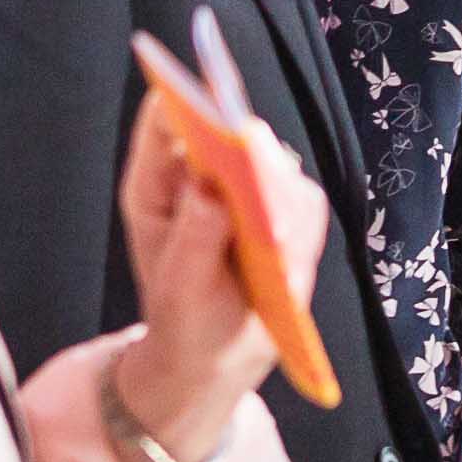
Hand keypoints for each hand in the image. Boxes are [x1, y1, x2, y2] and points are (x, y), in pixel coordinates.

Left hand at [111, 101, 309, 461]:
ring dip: (280, 194)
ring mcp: (247, 191)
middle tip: (258, 172)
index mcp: (157, 183)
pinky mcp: (285, 213)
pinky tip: (289, 259)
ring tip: (275, 240)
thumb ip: (194, 238)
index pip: (165, 118)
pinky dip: (302, 222)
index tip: (209, 111)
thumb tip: (211, 190)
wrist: (215, 360)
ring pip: (275, 162)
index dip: (185, 102)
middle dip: (246, 150)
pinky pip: (304, 200)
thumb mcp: (178, 289)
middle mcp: (203, 177)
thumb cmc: (183, 321)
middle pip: (229, 130)